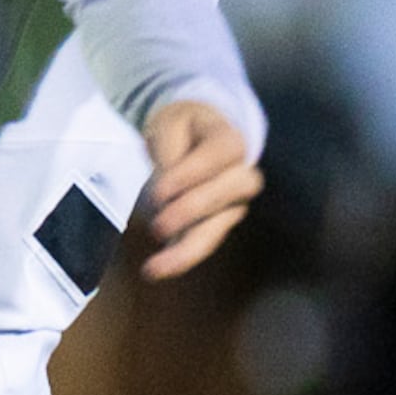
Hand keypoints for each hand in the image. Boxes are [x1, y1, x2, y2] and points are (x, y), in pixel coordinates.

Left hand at [138, 99, 261, 280]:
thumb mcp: (169, 125)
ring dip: (187, 249)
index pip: (219, 156)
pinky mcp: (214, 224)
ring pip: (218, 228)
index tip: (158, 190)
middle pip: (231, 193)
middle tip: (157, 225)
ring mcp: (231, 204)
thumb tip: (165, 187)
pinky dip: (180, 258)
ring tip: (154, 266)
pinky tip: (155, 269)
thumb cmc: (180, 129)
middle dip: (193, 210)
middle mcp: (240, 175)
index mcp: (231, 141)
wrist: (192, 136)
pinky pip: (203, 243)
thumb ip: (169, 151)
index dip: (190, 174)